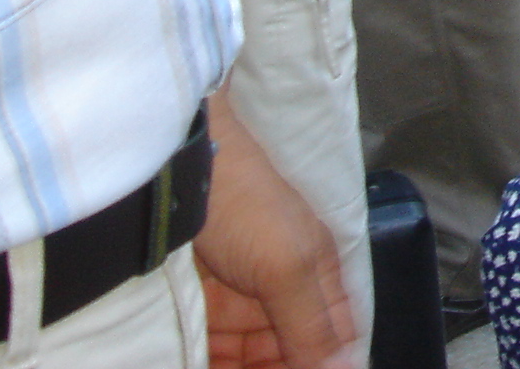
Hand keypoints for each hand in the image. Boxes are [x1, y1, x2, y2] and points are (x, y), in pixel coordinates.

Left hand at [196, 87, 356, 368]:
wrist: (173, 170)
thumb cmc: (241, 201)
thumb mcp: (287, 266)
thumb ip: (313, 324)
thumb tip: (345, 368)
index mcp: (318, 274)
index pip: (334, 338)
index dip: (323, 363)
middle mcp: (284, 285)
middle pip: (289, 349)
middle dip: (275, 366)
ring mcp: (242, 292)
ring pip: (249, 351)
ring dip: (239, 366)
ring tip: (213, 366)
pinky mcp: (204, 299)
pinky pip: (214, 343)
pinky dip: (211, 356)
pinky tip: (198, 361)